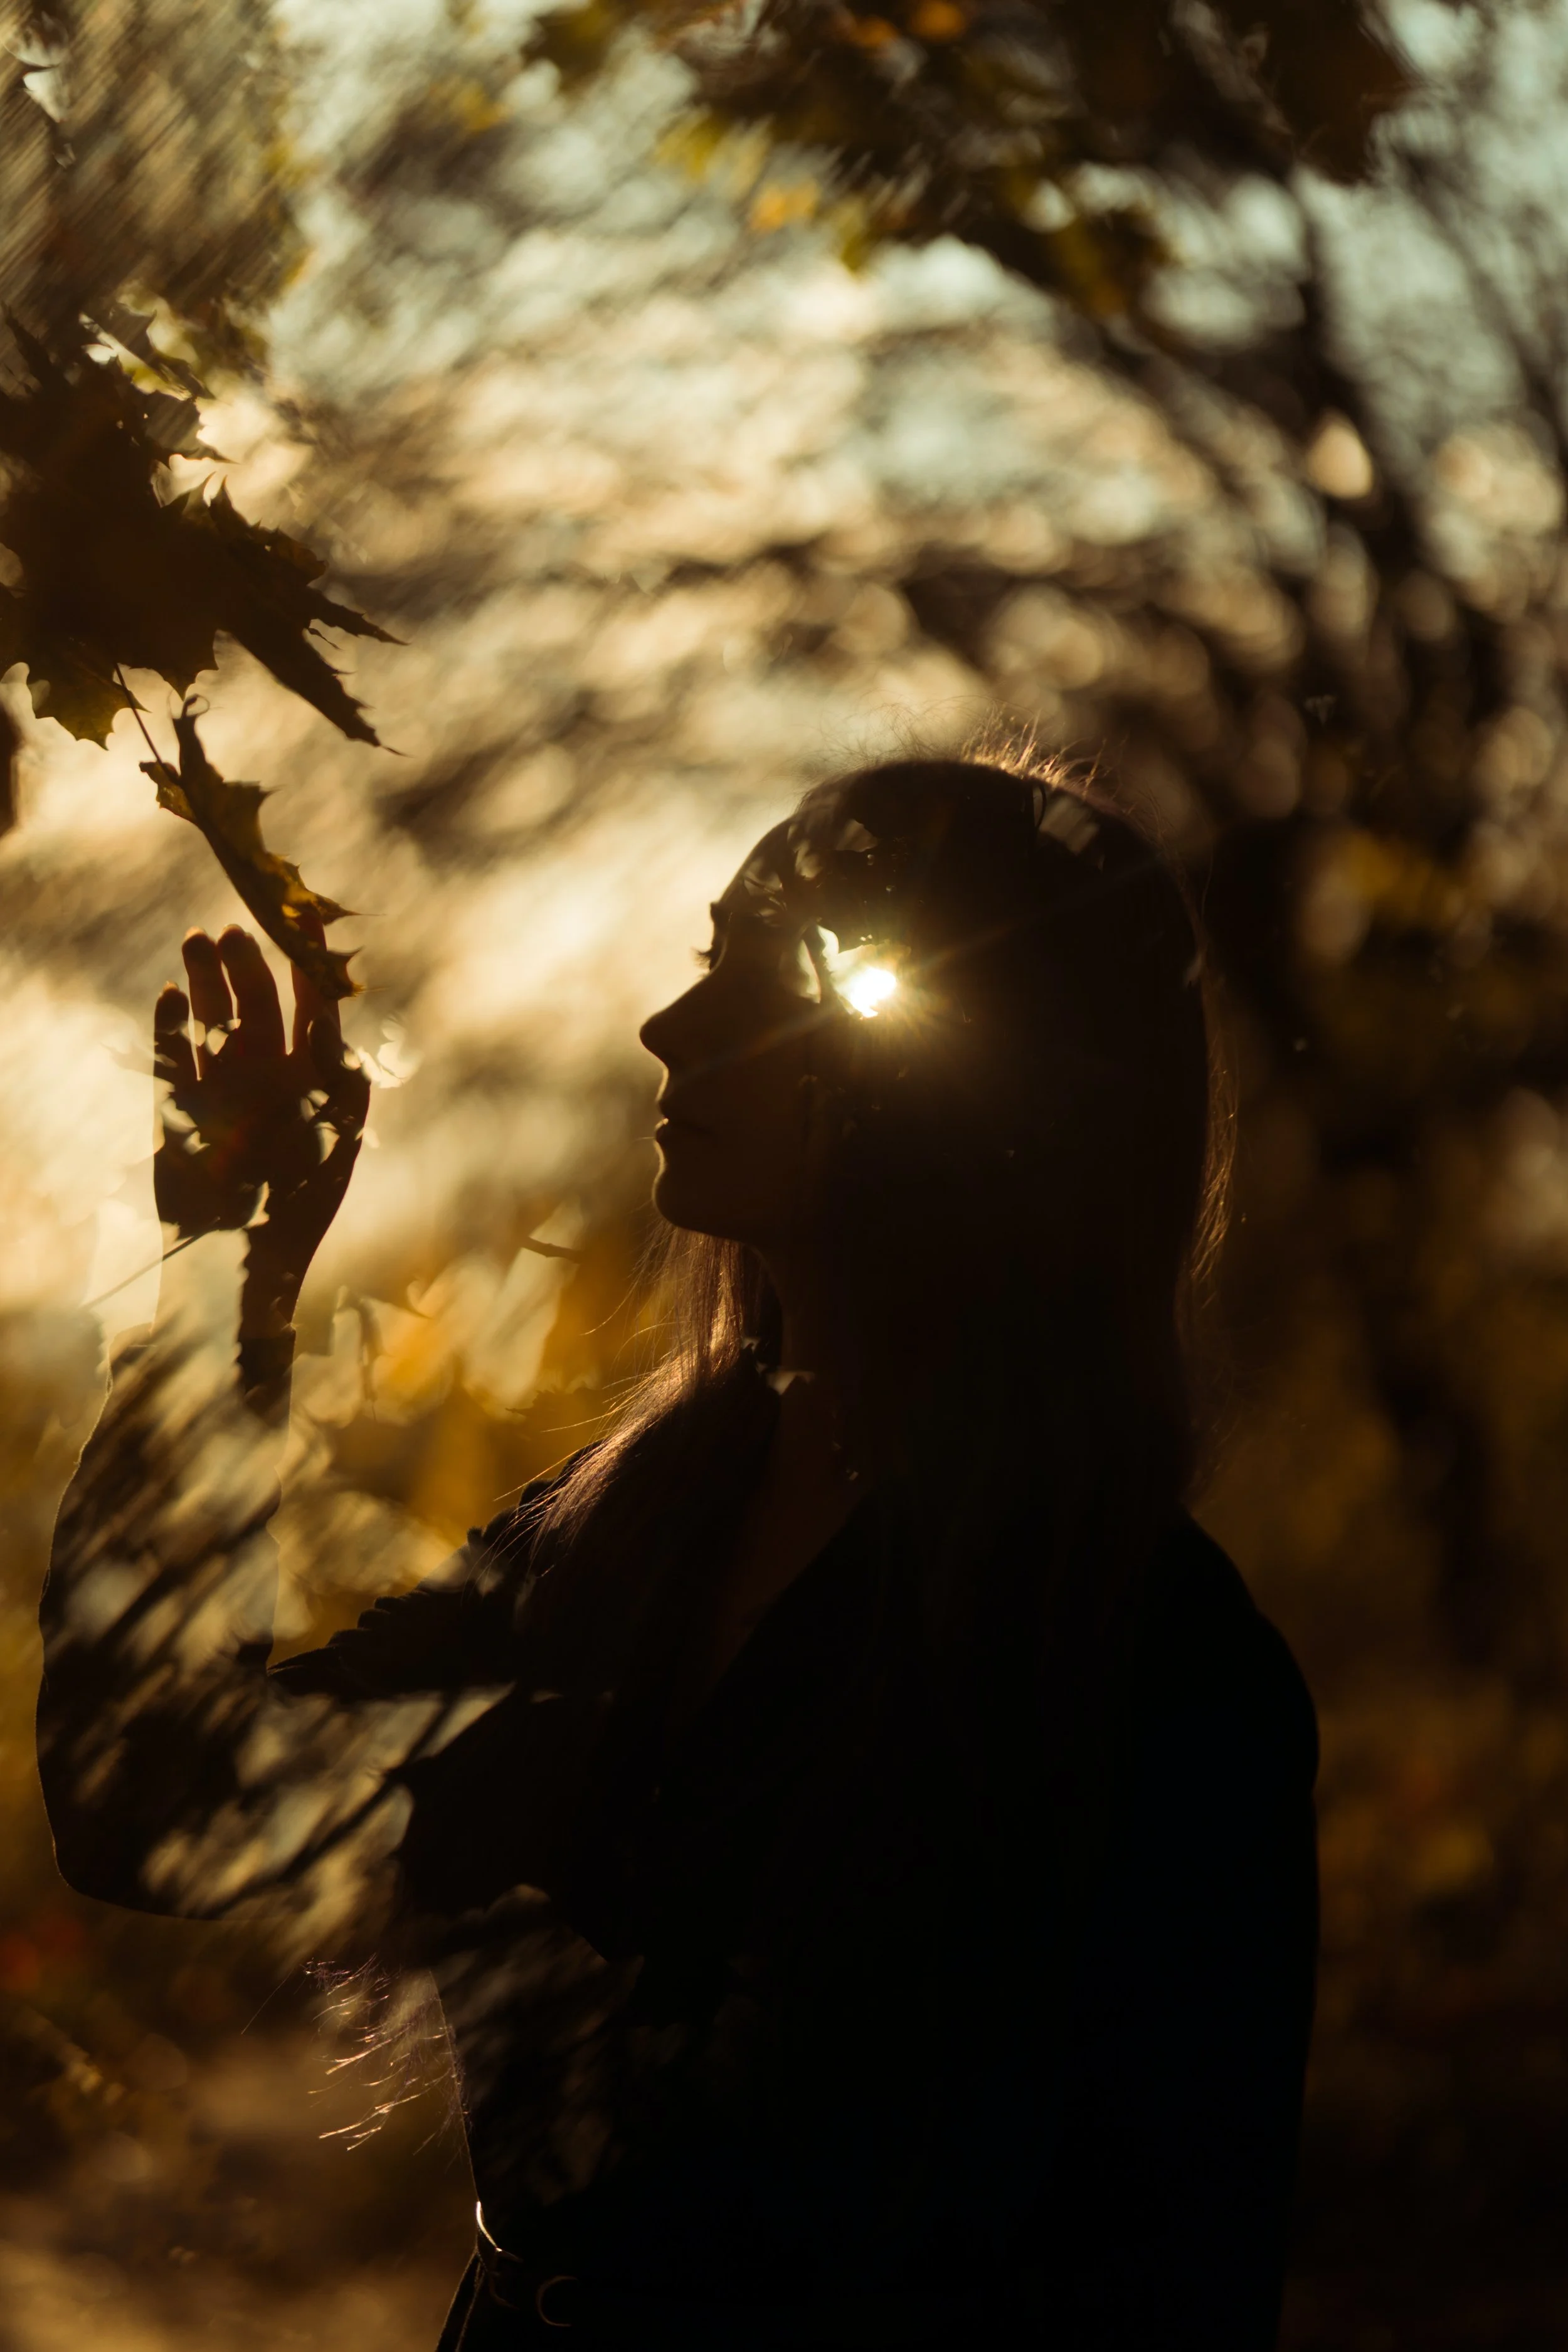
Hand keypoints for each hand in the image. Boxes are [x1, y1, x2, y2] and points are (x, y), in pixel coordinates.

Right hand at [153, 925, 370, 1336]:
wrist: (239, 1264)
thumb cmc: (300, 1208)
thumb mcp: (333, 1137)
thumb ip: (336, 1077)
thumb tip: (333, 1023)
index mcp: (312, 1082)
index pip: (314, 1011)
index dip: (307, 968)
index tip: (302, 924)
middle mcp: (267, 1079)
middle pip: (257, 1007)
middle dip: (248, 968)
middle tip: (234, 931)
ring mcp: (221, 1091)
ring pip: (212, 1020)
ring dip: (206, 982)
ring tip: (198, 941)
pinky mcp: (177, 1111)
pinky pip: (171, 1055)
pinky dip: (169, 1025)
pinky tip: (171, 995)